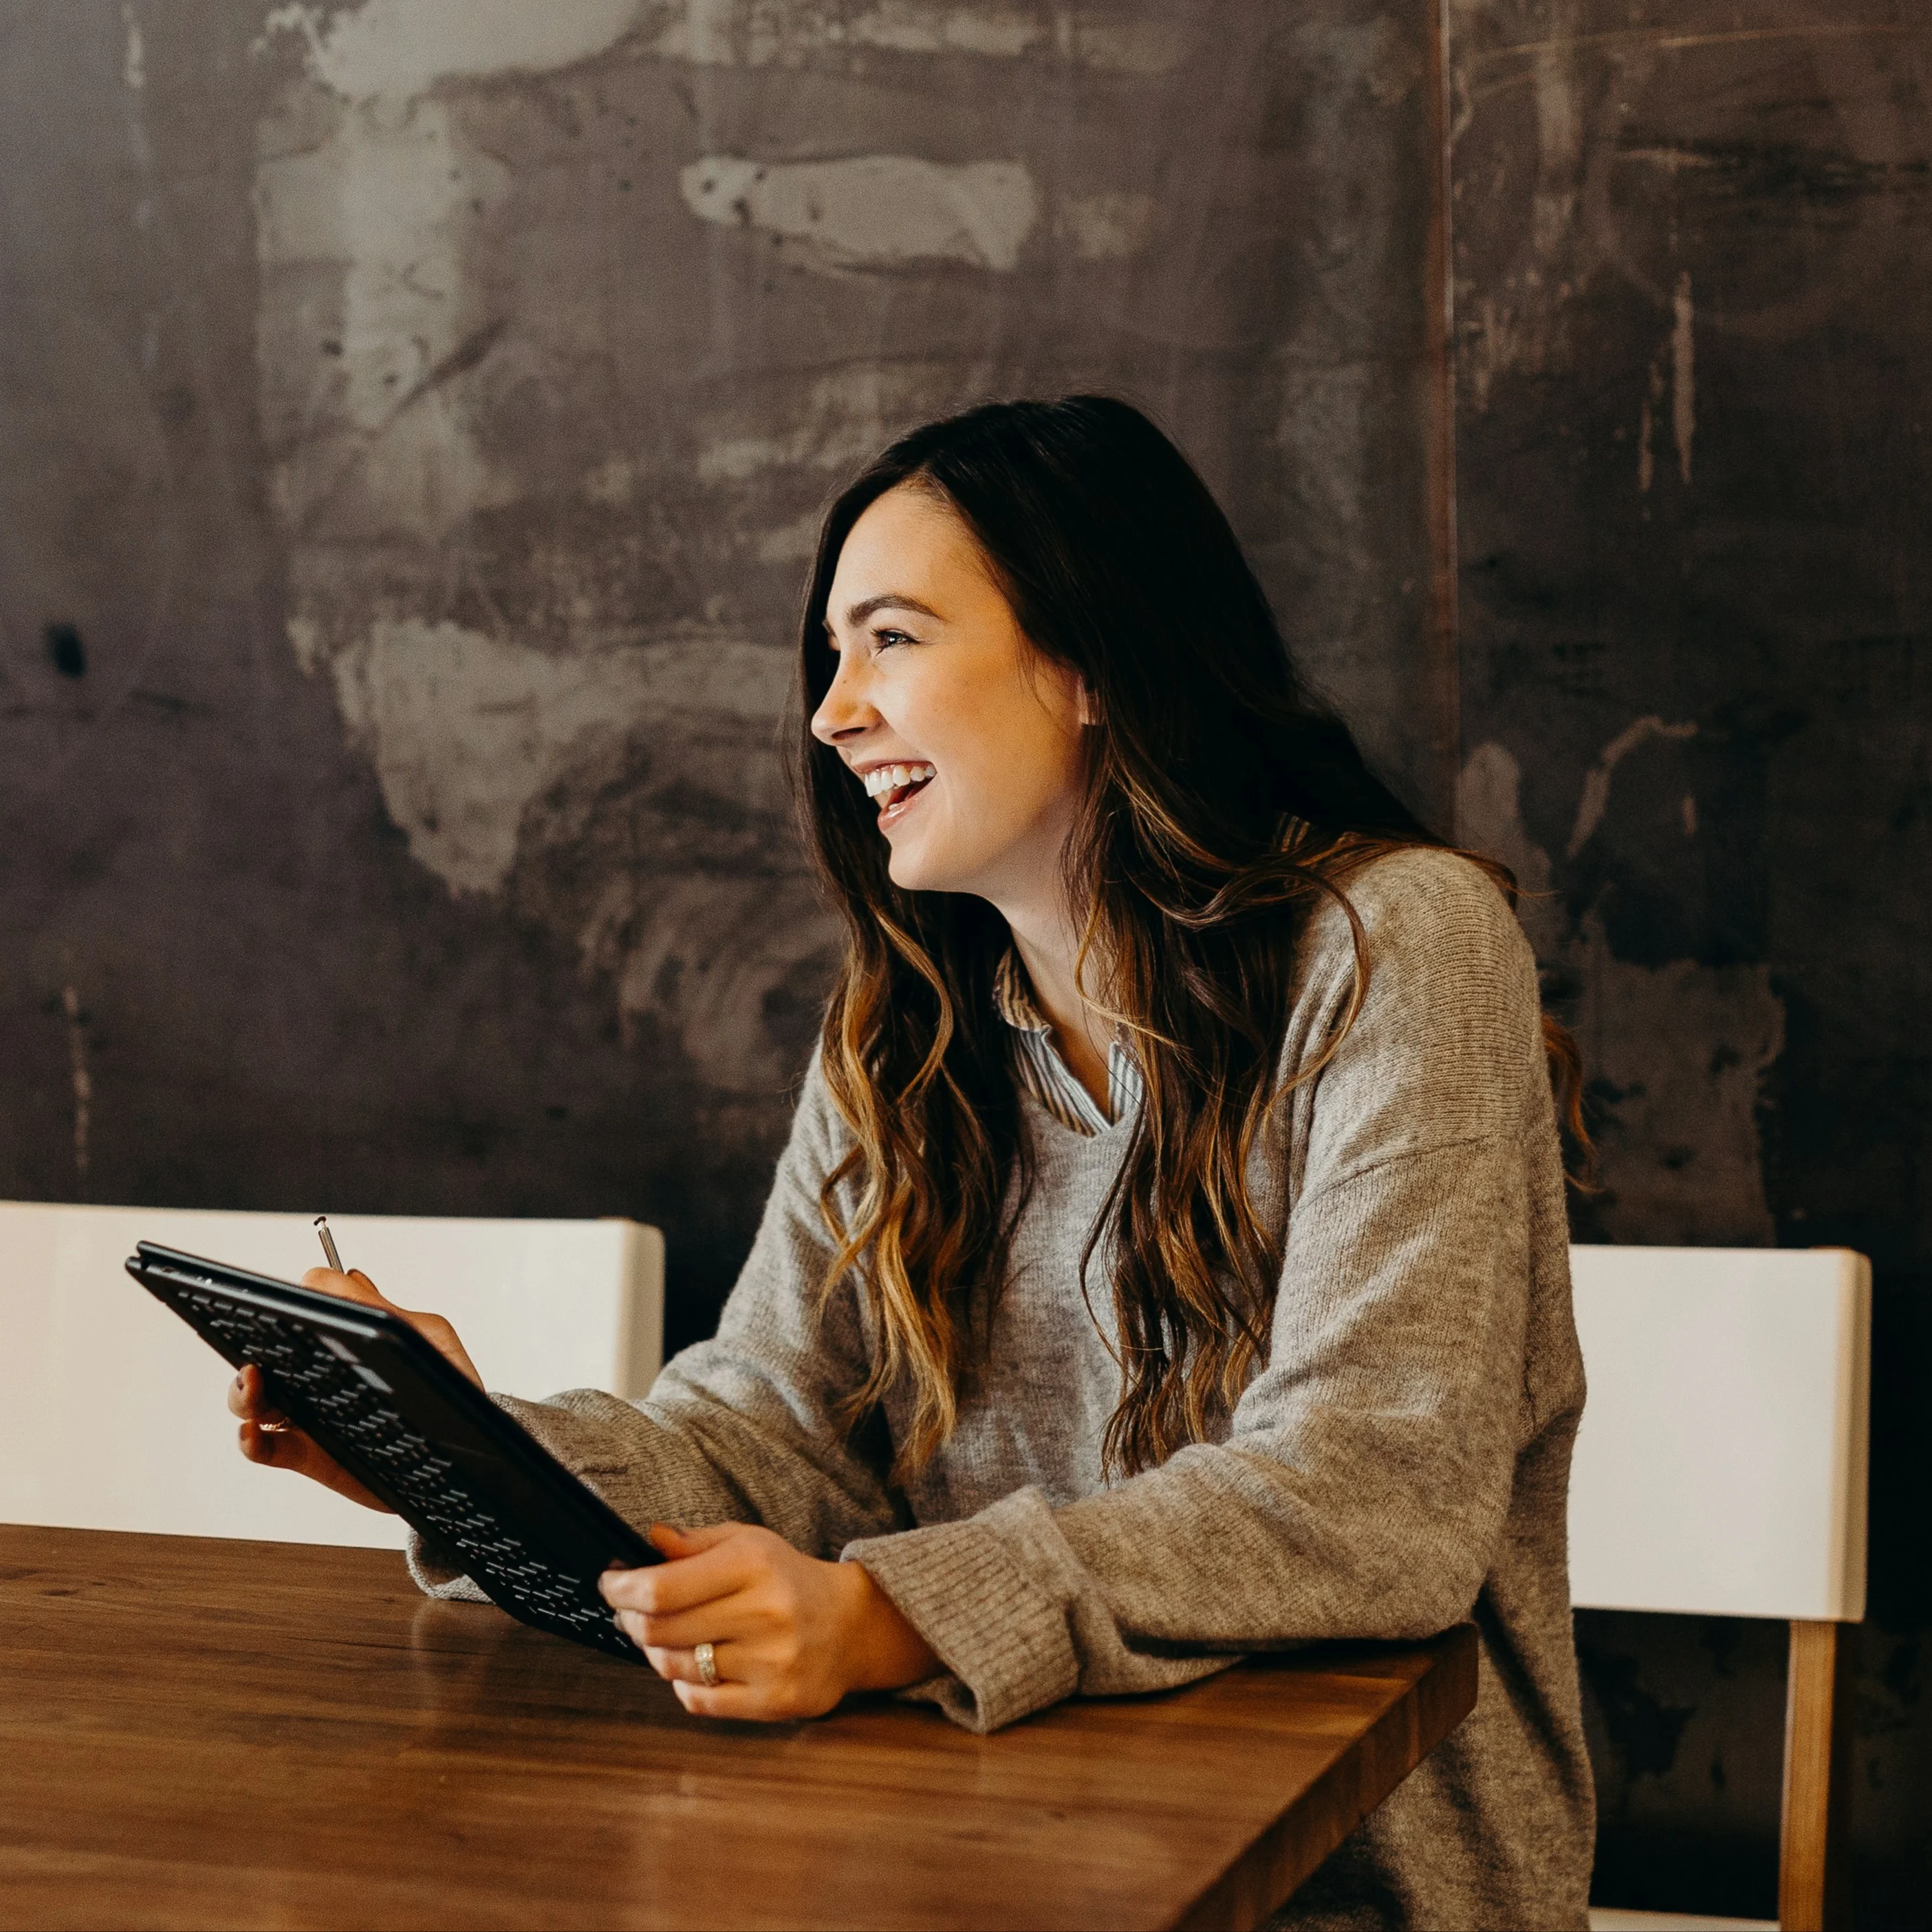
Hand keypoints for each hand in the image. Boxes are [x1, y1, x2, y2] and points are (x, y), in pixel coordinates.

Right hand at [225, 1267, 482, 1510]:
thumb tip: (347, 1277)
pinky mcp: (308, 1454)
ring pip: (255, 1399)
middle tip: (259, 1348)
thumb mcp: (430, 1338)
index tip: (288, 1304)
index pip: (303, 1313)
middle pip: (266, 1353)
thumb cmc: (451, 1384)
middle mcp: (320, 1373)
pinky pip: (266, 1447)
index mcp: (346, 1340)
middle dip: (250, 1346)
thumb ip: (388, 1311)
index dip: (290, 1304)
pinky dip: (250, 1440)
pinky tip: (253, 1431)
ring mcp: (310, 1413)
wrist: (467, 1448)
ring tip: (254, 1383)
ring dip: (243, 1390)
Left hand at [599, 1522, 939, 1720]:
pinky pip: (698, 1700)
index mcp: (753, 1564)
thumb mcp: (748, 1543)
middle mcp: (764, 1613)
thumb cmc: (788, 1578)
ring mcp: (770, 1662)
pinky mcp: (774, 1701)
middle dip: (630, 1620)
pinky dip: (683, 1684)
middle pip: (659, 1631)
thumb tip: (648, 1540)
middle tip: (628, 1612)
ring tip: (666, 1637)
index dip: (622, 1590)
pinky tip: (695, 1664)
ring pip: (673, 1668)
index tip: (610, 1585)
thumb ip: (695, 1543)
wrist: (851, 1625)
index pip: (662, 1588)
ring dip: (656, 1652)